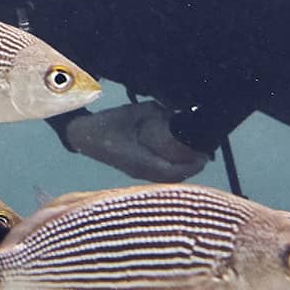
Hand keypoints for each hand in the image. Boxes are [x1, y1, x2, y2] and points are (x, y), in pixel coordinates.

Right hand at [62, 101, 210, 182]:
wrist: (83, 136)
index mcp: (138, 159)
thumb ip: (154, 112)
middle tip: (206, 155)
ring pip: (167, 179)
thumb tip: (174, 111)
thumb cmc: (105, 124)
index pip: (171, 169)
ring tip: (196, 159)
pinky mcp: (135, 171)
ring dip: (183, 170)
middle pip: (173, 178)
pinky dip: (173, 171)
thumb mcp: (131, 113)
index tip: (205, 155)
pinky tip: (180, 161)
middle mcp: (139, 170)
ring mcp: (137, 173)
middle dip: (191, 168)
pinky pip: (160, 176)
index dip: (191, 165)